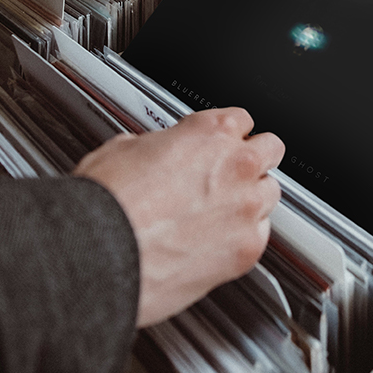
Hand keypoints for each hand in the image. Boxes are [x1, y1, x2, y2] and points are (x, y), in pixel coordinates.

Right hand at [73, 108, 283, 327]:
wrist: (101, 253)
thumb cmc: (108, 204)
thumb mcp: (124, 149)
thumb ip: (158, 146)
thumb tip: (157, 153)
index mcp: (210, 132)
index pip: (242, 118)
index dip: (228, 133)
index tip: (221, 143)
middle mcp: (236, 166)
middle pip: (271, 149)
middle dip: (252, 159)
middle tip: (229, 174)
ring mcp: (246, 208)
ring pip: (271, 193)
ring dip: (252, 197)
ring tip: (222, 211)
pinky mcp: (247, 249)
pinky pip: (261, 235)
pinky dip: (244, 236)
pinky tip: (219, 240)